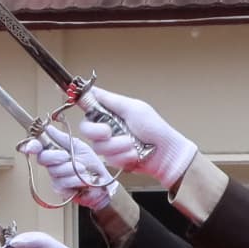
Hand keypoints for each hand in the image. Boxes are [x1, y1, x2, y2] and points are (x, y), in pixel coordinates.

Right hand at [25, 126, 117, 211]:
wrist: (102, 182)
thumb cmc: (91, 164)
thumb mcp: (78, 146)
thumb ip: (62, 138)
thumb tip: (48, 127)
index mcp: (54, 152)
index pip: (38, 148)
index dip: (31, 146)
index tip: (32, 146)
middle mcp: (52, 165)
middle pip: (42, 158)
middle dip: (55, 156)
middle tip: (67, 156)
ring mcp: (55, 178)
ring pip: (54, 171)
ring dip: (71, 168)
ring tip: (83, 168)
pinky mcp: (60, 190)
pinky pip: (63, 182)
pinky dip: (75, 179)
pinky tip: (84, 178)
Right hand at [75, 88, 196, 188]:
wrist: (166, 153)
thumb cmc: (154, 128)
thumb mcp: (132, 108)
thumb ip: (109, 100)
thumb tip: (91, 87)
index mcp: (110, 112)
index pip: (87, 107)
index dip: (83, 107)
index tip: (89, 112)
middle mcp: (107, 127)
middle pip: (86, 129)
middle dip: (98, 132)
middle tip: (109, 132)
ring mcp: (110, 144)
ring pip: (98, 147)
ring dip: (118, 146)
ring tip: (133, 145)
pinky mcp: (114, 160)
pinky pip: (109, 159)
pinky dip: (124, 157)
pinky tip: (135, 155)